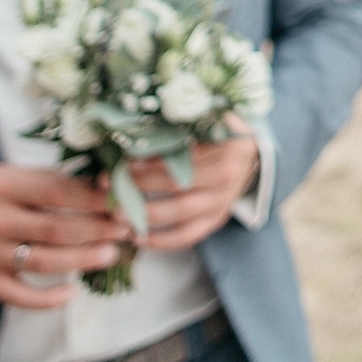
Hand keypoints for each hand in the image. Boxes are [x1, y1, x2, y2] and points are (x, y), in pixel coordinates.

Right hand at [0, 163, 130, 307]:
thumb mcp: (13, 174)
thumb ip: (52, 180)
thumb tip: (104, 187)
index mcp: (3, 185)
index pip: (56, 191)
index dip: (93, 198)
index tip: (120, 202)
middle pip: (55, 228)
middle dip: (96, 230)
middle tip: (124, 229)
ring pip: (43, 262)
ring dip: (82, 260)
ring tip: (111, 254)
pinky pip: (18, 296)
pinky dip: (46, 299)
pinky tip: (71, 293)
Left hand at [126, 121, 260, 251]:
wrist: (252, 156)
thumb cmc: (223, 134)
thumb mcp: (210, 121)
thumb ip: (183, 124)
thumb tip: (140, 131)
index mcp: (224, 151)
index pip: (182, 159)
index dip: (151, 162)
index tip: (124, 163)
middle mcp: (225, 179)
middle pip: (176, 187)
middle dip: (139, 187)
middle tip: (109, 187)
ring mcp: (222, 203)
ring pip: (179, 215)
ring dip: (145, 216)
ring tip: (117, 215)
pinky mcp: (216, 220)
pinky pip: (188, 236)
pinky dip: (163, 241)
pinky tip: (139, 238)